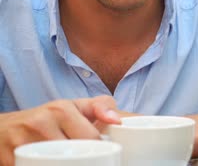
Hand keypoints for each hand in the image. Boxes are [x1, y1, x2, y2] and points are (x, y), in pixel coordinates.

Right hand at [0, 95, 120, 165]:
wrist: (3, 128)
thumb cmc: (46, 118)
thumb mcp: (73, 106)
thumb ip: (100, 106)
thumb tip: (117, 120)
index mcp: (60, 109)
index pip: (91, 138)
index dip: (98, 150)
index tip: (98, 153)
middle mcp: (41, 122)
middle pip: (74, 153)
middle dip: (81, 160)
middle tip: (82, 158)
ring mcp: (22, 141)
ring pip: (56, 163)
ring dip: (63, 163)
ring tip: (66, 160)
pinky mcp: (8, 158)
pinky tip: (48, 164)